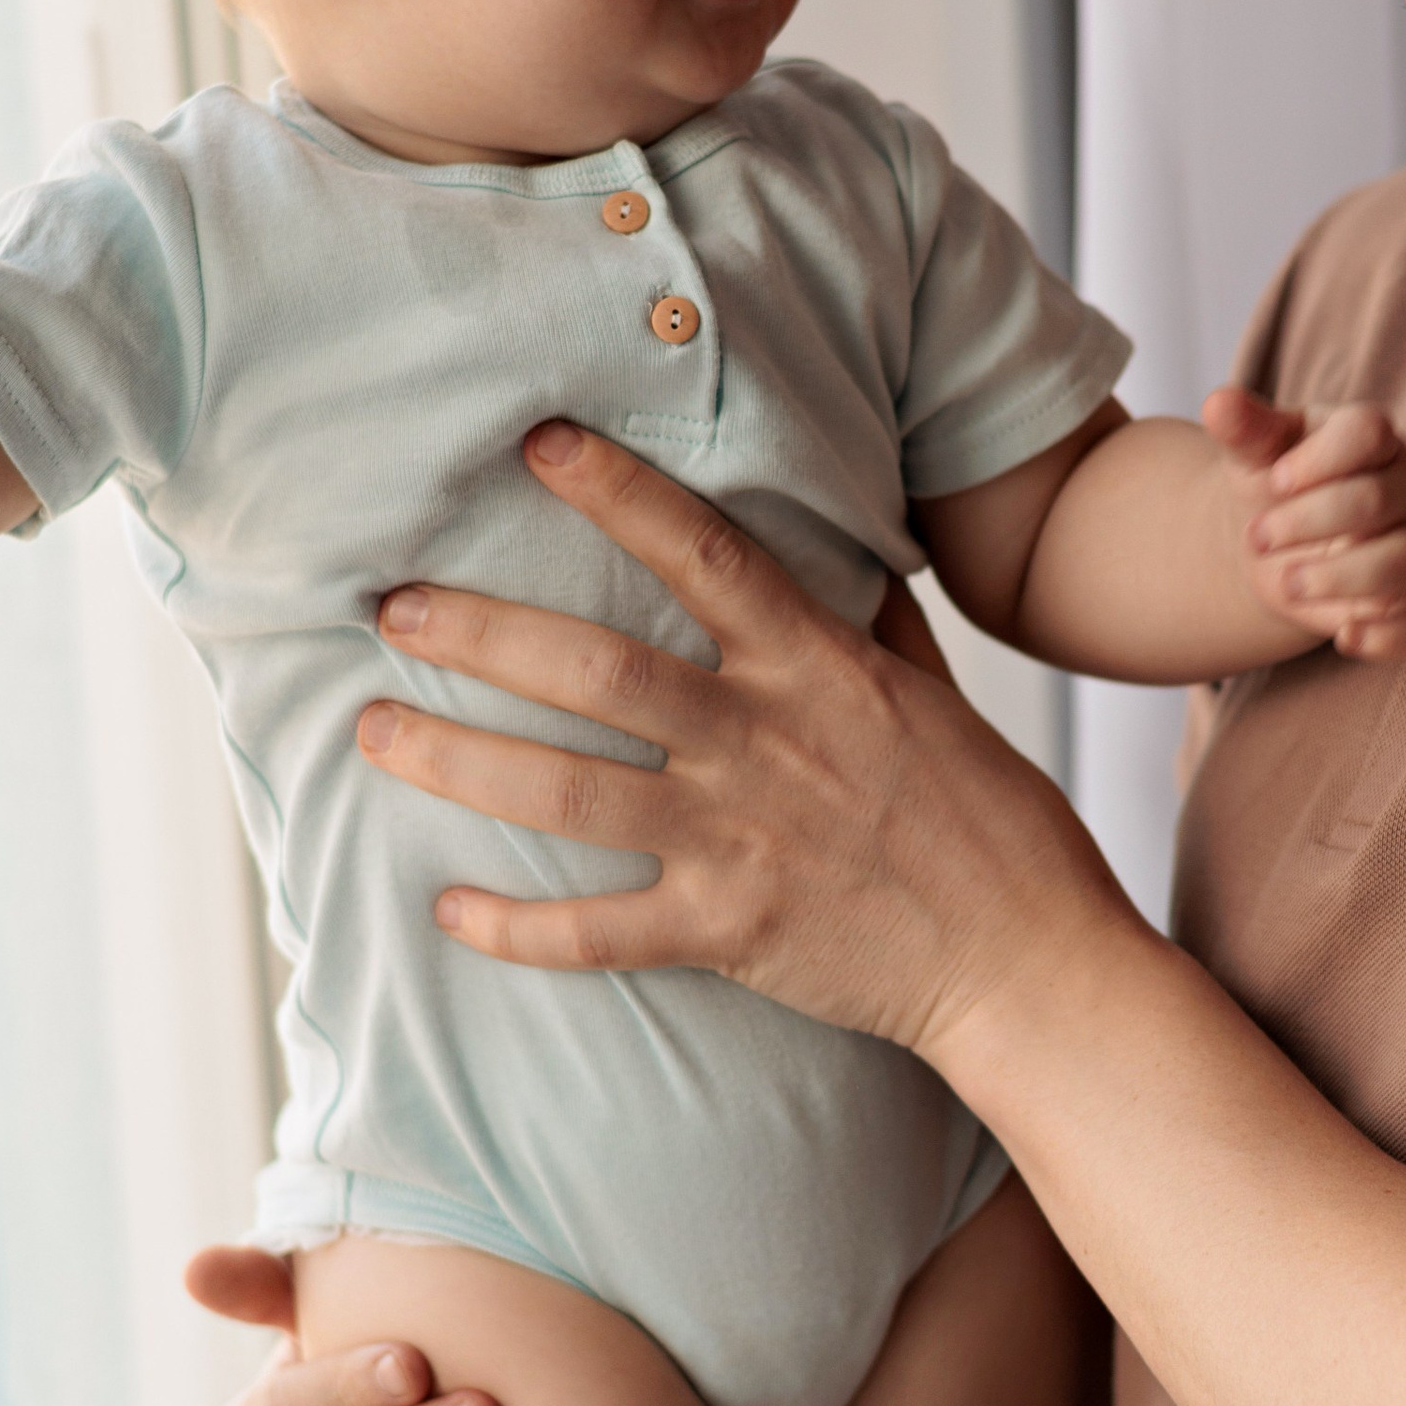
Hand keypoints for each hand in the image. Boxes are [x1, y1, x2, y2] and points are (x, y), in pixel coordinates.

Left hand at [357, 419, 1140, 1063]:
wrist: (1031, 962)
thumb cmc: (992, 823)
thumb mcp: (936, 696)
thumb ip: (868, 624)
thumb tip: (833, 550)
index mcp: (820, 669)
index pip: (708, 555)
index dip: (619, 494)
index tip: (538, 443)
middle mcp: (768, 743)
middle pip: (598, 673)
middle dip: (480, 633)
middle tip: (391, 605)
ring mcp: (740, 842)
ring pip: (567, 793)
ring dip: (458, 759)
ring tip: (374, 730)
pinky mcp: (727, 935)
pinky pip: (596, 935)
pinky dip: (514, 929)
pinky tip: (445, 912)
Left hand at [1201, 387, 1405, 660]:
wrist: (1280, 543)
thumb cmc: (1276, 485)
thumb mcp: (1255, 453)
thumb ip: (1244, 428)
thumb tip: (1218, 403)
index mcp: (1371, 439)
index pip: (1370, 431)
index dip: (1318, 460)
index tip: (1274, 481)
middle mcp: (1404, 489)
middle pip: (1376, 502)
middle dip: (1308, 522)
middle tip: (1258, 537)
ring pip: (1403, 563)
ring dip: (1339, 578)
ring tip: (1289, 583)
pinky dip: (1387, 637)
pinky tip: (1344, 636)